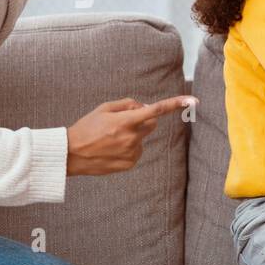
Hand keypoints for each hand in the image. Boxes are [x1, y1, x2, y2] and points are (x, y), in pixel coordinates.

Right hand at [65, 95, 195, 174]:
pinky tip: (112, 148)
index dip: (174, 104)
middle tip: (123, 121)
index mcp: (124, 121)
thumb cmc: (87, 127)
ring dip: (133, 135)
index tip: (192, 101)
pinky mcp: (130, 163)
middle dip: (143, 119)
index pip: (155, 110)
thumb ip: (127, 104)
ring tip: (111, 138)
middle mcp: (131, 138)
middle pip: (151, 123)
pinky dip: (129, 147)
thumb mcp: (103, 108)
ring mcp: (131, 152)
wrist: (72, 154)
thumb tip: (145, 107)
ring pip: (142, 138)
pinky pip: (137, 150)